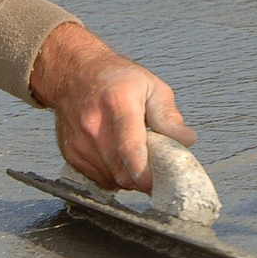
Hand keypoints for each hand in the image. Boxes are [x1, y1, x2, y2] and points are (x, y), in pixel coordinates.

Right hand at [30, 23, 195, 192]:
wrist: (74, 74)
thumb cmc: (116, 78)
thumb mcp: (151, 86)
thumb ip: (169, 116)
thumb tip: (185, 141)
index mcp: (117, 103)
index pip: (129, 146)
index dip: (143, 171)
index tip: (156, 184)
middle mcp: (94, 124)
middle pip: (121, 170)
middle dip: (143, 178)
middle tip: (155, 169)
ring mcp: (80, 141)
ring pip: (112, 179)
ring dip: (129, 177)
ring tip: (135, 156)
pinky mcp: (71, 154)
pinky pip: (99, 179)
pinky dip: (114, 175)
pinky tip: (118, 157)